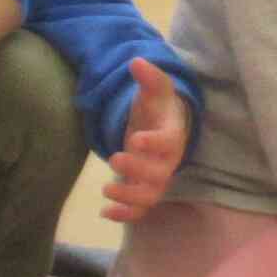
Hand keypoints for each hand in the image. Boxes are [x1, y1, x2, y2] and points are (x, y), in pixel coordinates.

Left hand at [100, 57, 189, 222]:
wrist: (165, 130)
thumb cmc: (158, 109)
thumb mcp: (156, 91)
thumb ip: (149, 78)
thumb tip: (137, 62)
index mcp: (172, 136)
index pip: (169, 143)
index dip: (154, 144)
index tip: (135, 139)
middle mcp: (168, 162)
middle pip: (159, 174)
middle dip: (137, 170)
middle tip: (115, 158)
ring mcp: (157, 179)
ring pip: (150, 196)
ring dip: (130, 197)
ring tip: (106, 190)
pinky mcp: (145, 191)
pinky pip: (140, 210)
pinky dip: (125, 215)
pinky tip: (104, 212)